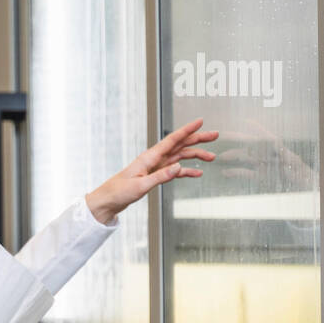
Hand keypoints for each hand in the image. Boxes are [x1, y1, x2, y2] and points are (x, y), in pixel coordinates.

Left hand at [85, 118, 217, 223]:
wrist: (108, 201)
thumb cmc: (119, 192)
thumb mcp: (141, 186)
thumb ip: (160, 176)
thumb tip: (179, 167)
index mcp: (149, 157)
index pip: (172, 140)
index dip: (187, 130)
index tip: (200, 121)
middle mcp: (154, 159)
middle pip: (180, 145)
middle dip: (198, 139)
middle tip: (215, 135)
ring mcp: (155, 167)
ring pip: (180, 157)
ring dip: (196, 156)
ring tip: (212, 157)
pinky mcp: (155, 175)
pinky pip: (174, 171)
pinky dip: (186, 171)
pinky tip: (197, 173)